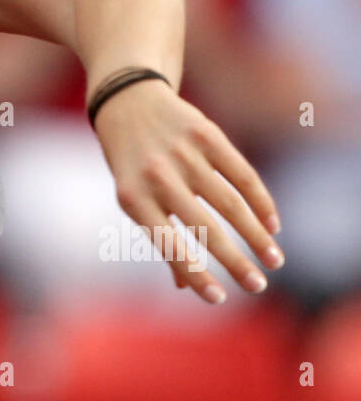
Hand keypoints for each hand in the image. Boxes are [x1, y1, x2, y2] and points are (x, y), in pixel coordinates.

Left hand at [92, 77, 283, 302]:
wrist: (127, 102)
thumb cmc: (132, 163)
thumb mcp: (133, 197)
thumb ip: (160, 236)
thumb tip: (185, 287)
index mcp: (134, 199)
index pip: (170, 245)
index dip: (196, 275)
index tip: (220, 299)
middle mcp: (158, 177)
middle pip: (206, 228)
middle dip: (235, 262)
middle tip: (257, 287)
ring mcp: (183, 154)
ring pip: (230, 203)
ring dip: (256, 236)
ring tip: (273, 260)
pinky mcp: (206, 134)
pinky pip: (242, 173)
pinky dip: (261, 200)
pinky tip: (272, 224)